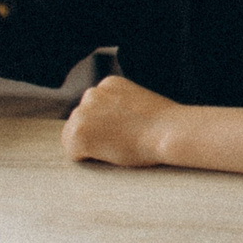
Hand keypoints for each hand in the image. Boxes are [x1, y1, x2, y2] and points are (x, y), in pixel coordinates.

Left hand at [63, 74, 180, 168]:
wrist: (168, 131)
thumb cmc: (162, 124)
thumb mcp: (138, 103)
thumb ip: (119, 106)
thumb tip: (108, 123)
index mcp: (108, 84)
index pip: (95, 108)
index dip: (109, 124)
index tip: (127, 129)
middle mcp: (91, 94)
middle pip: (82, 120)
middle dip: (96, 133)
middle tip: (123, 140)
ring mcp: (82, 113)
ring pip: (74, 136)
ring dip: (91, 145)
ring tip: (118, 145)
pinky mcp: (77, 133)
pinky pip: (73, 152)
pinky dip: (87, 158)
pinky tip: (110, 152)